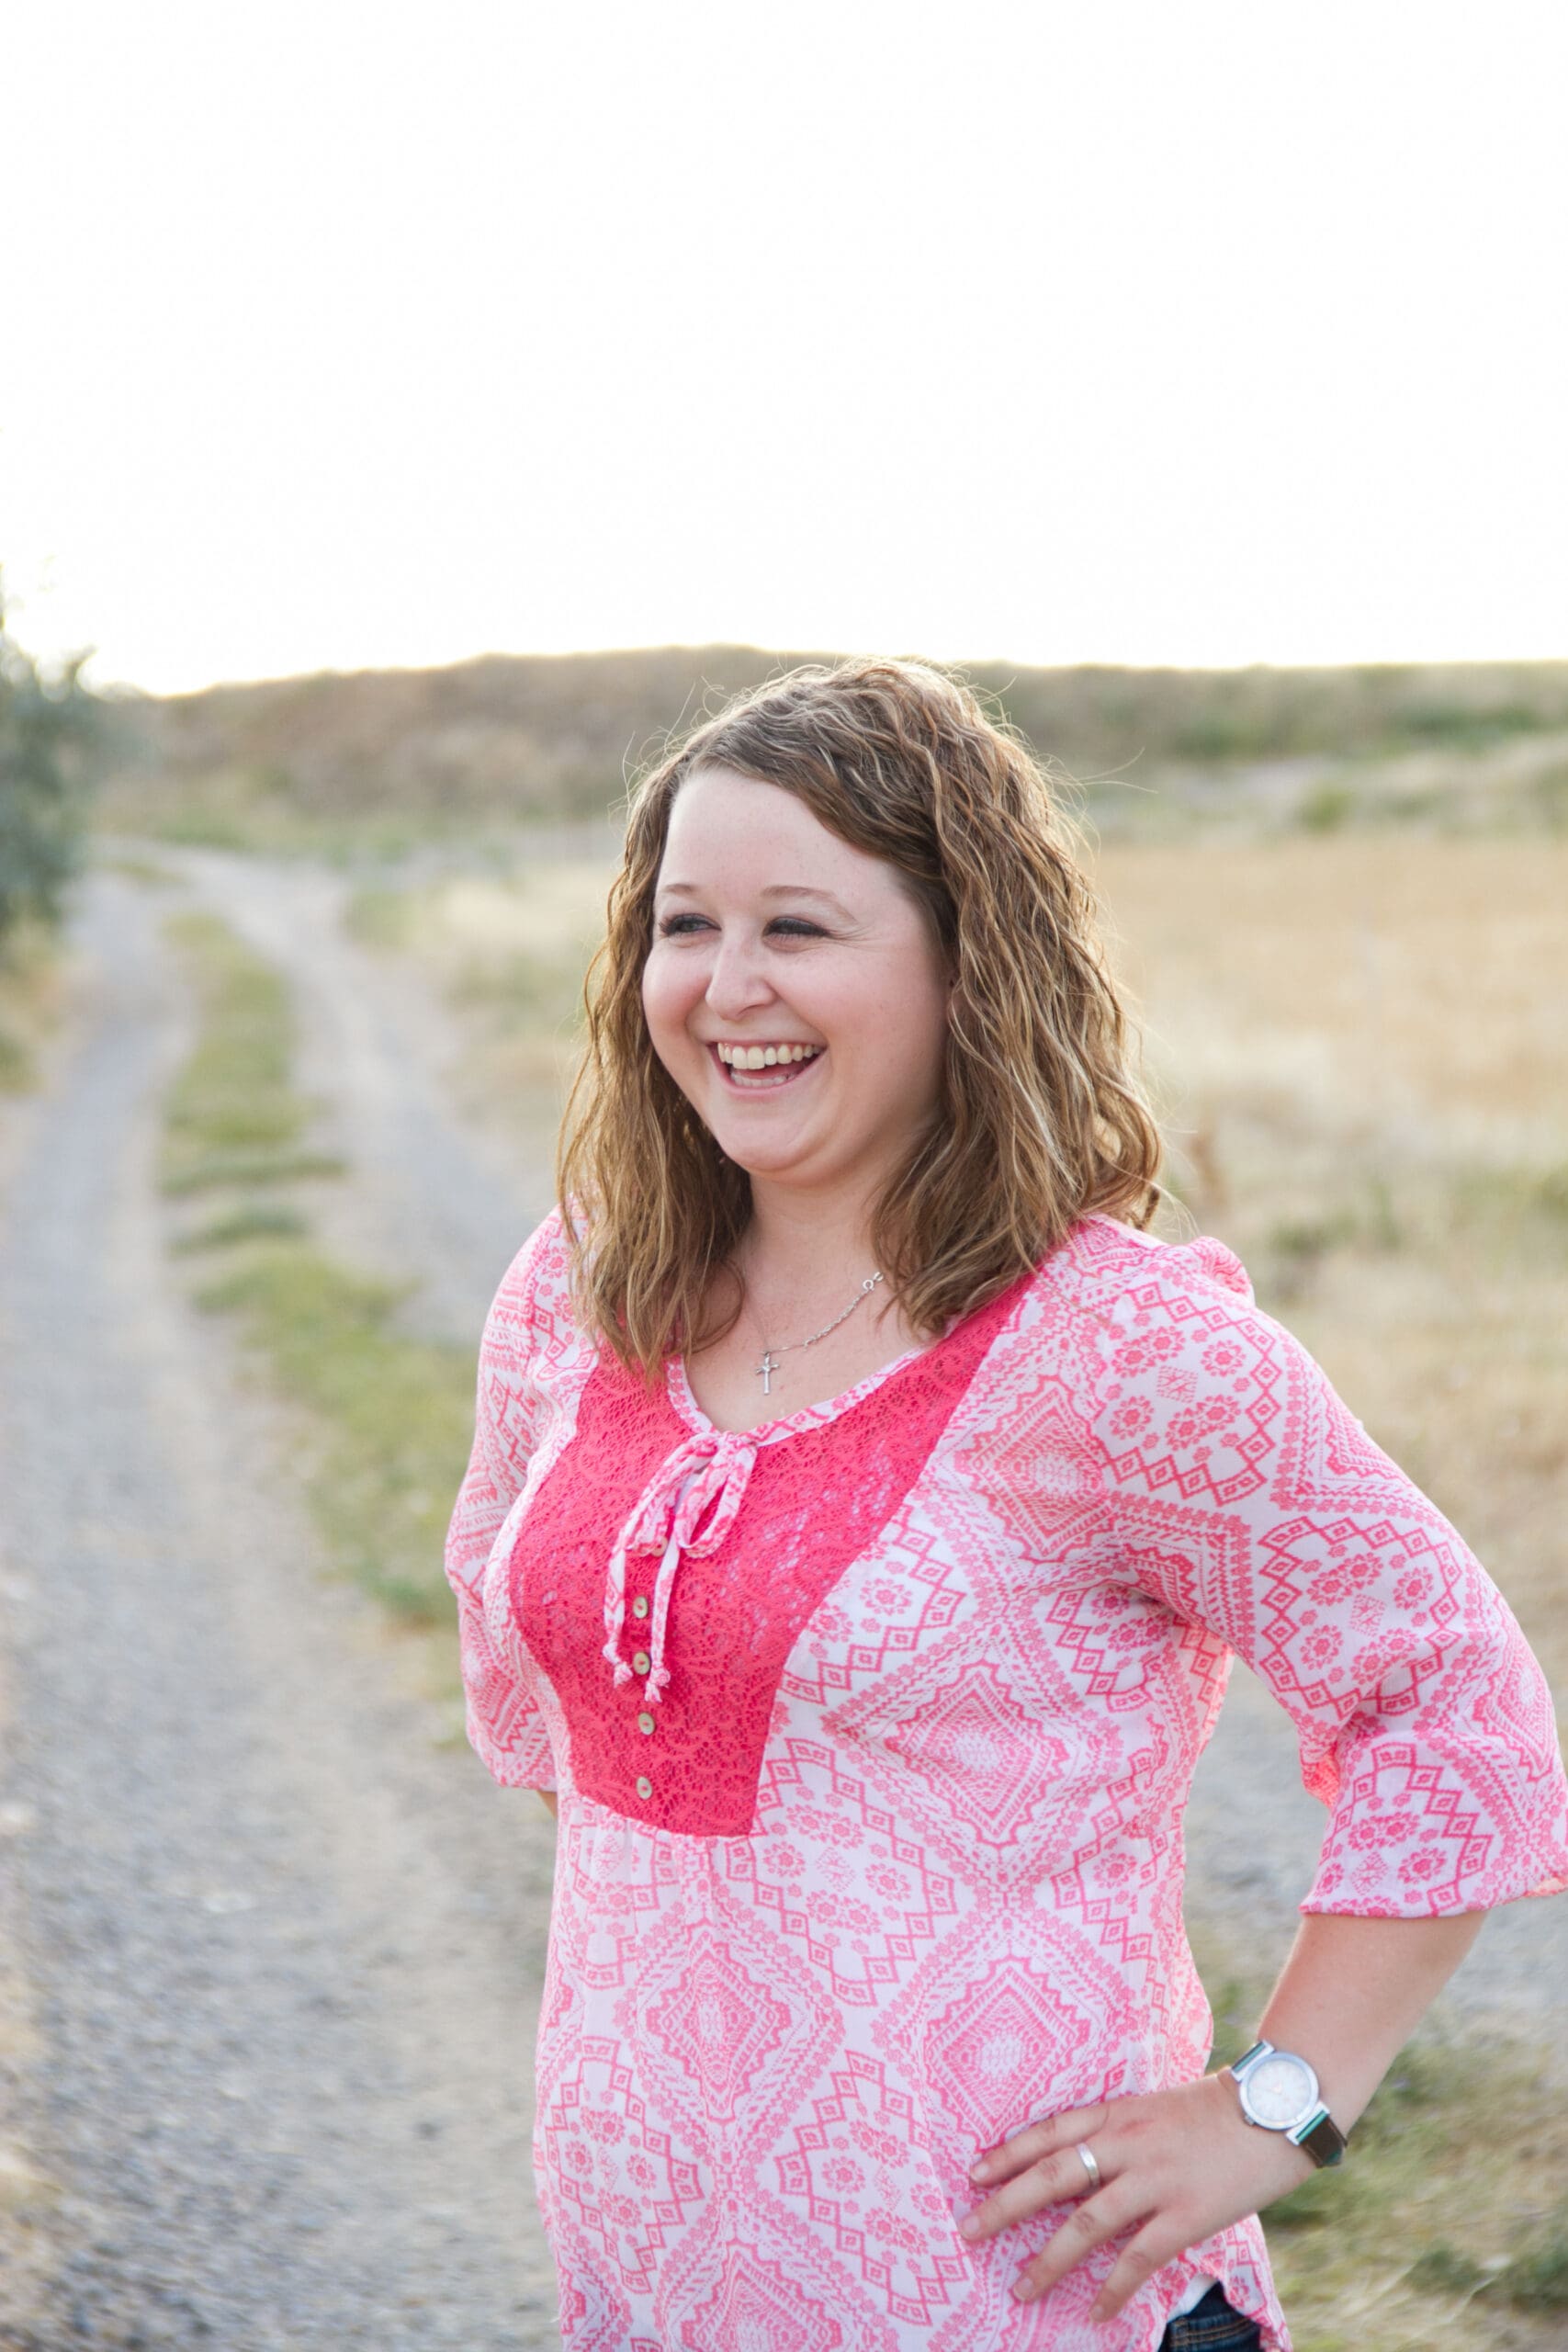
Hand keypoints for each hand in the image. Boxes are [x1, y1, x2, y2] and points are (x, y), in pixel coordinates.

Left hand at [960, 2072, 1314, 2321]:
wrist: (1275, 2110)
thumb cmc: (1215, 2110)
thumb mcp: (1155, 2107)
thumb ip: (1119, 2133)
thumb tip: (1082, 2165)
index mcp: (1118, 2113)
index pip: (1050, 2131)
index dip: (1009, 2153)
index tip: (974, 2173)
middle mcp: (1128, 2143)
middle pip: (1053, 2175)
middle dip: (1006, 2204)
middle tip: (968, 2230)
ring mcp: (1156, 2180)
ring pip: (1086, 2223)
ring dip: (1048, 2260)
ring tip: (1020, 2288)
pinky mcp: (1187, 2214)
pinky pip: (1139, 2258)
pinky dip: (1113, 2289)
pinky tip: (1097, 2313)